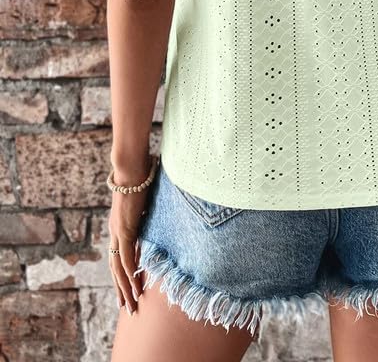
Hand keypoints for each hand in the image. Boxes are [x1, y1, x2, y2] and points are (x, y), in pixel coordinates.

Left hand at [107, 161, 151, 314]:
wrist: (132, 167)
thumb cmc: (141, 177)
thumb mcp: (149, 201)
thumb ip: (153, 211)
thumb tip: (166, 212)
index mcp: (120, 226)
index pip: (119, 257)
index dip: (123, 275)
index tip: (129, 290)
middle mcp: (115, 233)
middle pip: (115, 269)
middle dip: (122, 290)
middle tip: (128, 307)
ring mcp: (117, 232)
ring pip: (118, 268)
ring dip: (125, 289)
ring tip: (131, 305)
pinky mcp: (124, 230)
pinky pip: (125, 259)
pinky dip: (129, 275)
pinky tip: (134, 288)